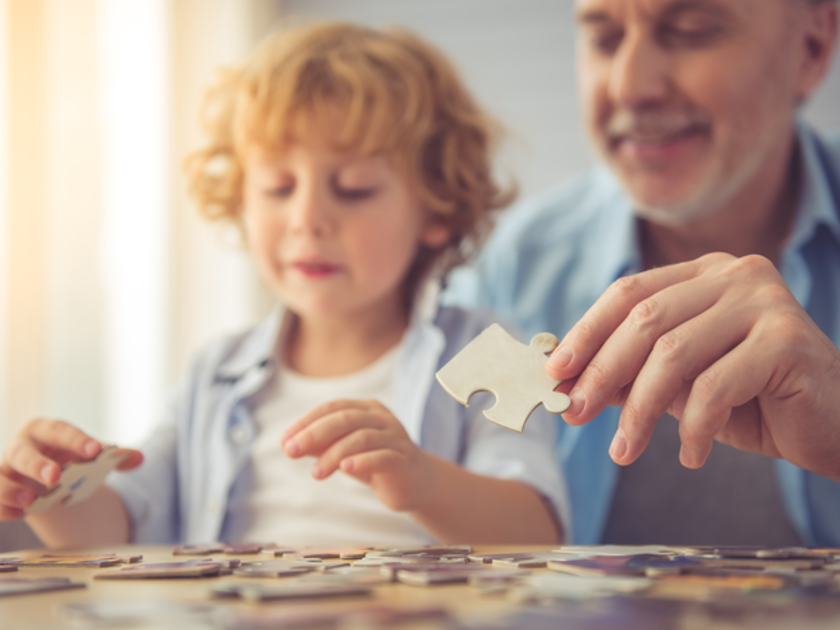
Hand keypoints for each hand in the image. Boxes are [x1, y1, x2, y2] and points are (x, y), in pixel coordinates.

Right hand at [0, 418, 142, 518]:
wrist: (45, 473)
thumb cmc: (68, 457)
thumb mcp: (89, 455)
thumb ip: (113, 457)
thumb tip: (139, 457)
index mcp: (45, 430)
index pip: (60, 431)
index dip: (77, 440)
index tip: (95, 451)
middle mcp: (20, 447)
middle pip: (23, 453)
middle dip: (38, 464)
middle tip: (55, 477)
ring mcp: (5, 470)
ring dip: (10, 489)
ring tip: (30, 501)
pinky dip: (3, 507)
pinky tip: (20, 514)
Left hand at [280, 399, 432, 510]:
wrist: (414, 482)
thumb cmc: (373, 461)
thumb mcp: (343, 452)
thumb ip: (319, 445)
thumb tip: (288, 444)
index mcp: (366, 409)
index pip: (333, 407)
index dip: (306, 421)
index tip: (284, 440)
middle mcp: (382, 418)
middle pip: (345, 418)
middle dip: (314, 434)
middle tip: (291, 452)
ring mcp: (396, 437)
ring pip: (362, 437)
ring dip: (334, 454)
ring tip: (316, 473)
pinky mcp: (404, 460)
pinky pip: (383, 456)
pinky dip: (363, 461)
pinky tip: (345, 469)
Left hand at [546, 253, 839, 481]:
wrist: (833, 424)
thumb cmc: (750, 401)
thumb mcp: (679, 384)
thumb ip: (631, 372)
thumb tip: (567, 381)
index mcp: (702, 274)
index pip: (628, 293)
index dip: (586, 332)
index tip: (555, 372)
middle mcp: (733, 274)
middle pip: (644, 320)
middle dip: (601, 373)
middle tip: (573, 414)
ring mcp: (764, 300)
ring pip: (674, 354)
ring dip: (640, 410)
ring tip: (625, 450)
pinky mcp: (787, 338)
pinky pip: (716, 386)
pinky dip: (695, 428)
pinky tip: (691, 455)